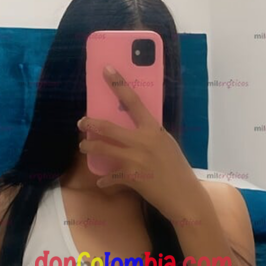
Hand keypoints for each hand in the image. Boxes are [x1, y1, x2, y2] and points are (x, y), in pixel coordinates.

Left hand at [78, 67, 200, 221]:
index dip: (118, 84)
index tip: (106, 70)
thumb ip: (150, 135)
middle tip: (81, 123)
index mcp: (154, 129)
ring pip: (102, 149)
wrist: (184, 196)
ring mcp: (135, 159)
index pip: (133, 101)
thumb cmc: (178, 169)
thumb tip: (134, 129)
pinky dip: (104, 180)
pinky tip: (101, 181)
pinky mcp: (130, 177)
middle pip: (108, 127)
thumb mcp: (167, 144)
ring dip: (89, 148)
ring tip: (84, 147)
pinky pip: (109, 176)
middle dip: (90, 124)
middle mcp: (143, 141)